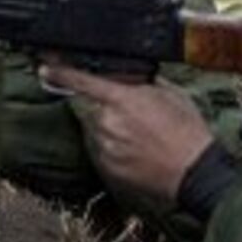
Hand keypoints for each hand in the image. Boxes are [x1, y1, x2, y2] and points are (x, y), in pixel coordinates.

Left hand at [40, 63, 213, 200]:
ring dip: (109, 130)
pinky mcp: (107, 169)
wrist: (196, 174)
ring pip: (95, 131)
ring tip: (141, 138)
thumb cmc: (188, 133)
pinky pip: (101, 152)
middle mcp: (106, 123)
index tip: (45, 67)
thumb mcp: (170, 94)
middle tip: (134, 117)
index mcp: (120, 99)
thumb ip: (142, 83)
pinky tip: (138, 153)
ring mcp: (105, 148)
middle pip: (90, 108)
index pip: (80, 80)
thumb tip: (128, 77)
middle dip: (104, 108)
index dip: (59, 72)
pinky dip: (113, 149)